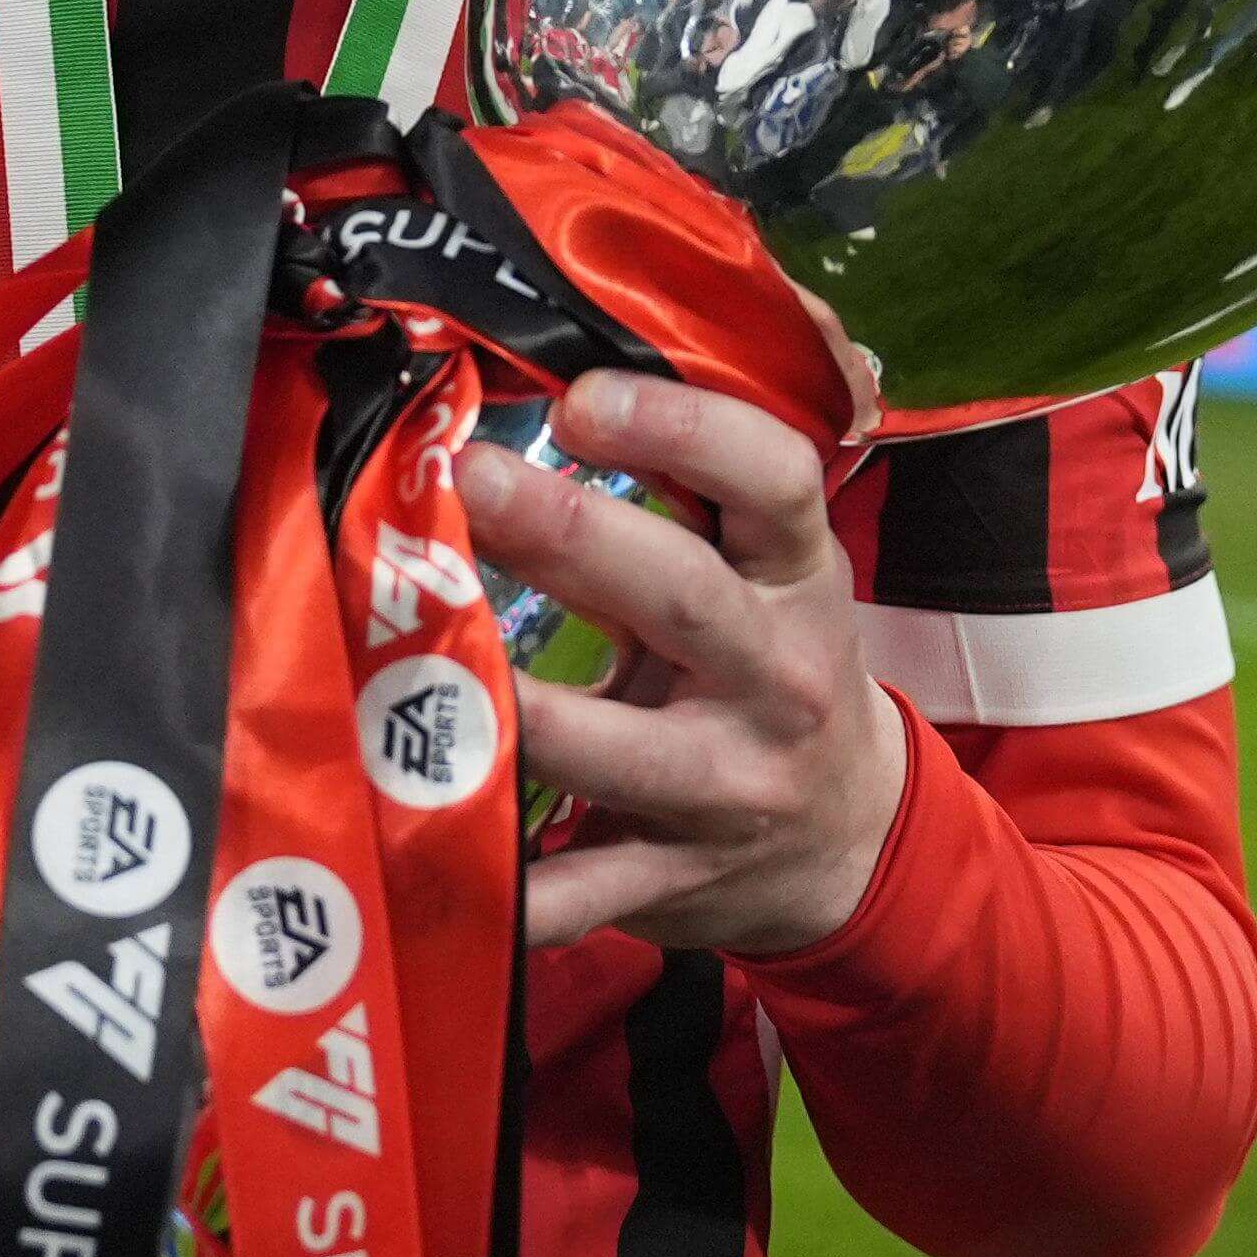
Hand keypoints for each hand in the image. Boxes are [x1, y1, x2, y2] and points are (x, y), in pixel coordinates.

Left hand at [455, 369, 909, 956]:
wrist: (850, 838)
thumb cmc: (775, 665)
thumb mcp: (769, 569)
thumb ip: (690, 484)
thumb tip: (556, 365)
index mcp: (798, 576)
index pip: (771, 478)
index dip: (681, 428)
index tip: (580, 397)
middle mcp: (773, 677)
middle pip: (679, 596)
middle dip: (569, 535)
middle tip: (466, 476)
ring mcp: (726, 789)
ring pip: (613, 750)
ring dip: (507, 709)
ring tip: (406, 656)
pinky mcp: (673, 879)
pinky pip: (580, 892)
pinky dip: (509, 891)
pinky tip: (425, 852)